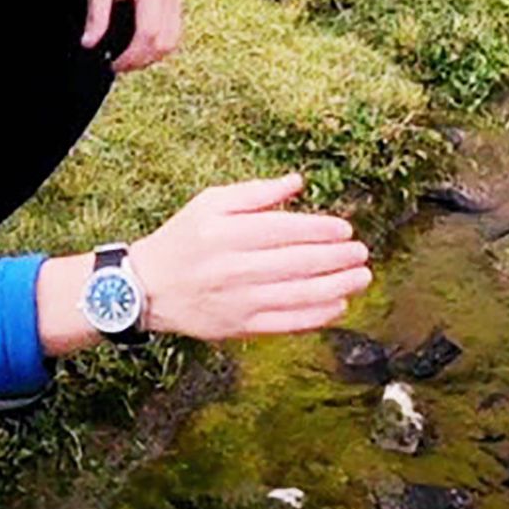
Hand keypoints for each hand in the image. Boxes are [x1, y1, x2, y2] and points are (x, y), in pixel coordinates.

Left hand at [83, 0, 183, 72]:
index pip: (147, 32)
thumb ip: (96, 15)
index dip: (132, 55)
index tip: (113, 64)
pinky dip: (158, 47)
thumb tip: (88, 44)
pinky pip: (173, 34)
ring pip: (171, 42)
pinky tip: (138, 49)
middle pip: (162, 42)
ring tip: (127, 59)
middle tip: (117, 65)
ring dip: (151, 56)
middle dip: (141, 60)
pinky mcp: (177, 3)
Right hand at [128, 174, 371, 341]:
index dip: (321, 229)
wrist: (147, 288)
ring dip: (337, 286)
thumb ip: (255, 193)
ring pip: (298, 295)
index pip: (285, 230)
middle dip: (337, 258)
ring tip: (361, 278)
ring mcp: (238, 300)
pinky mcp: (238, 326)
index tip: (345, 229)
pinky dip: (316, 316)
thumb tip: (297, 182)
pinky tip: (338, 306)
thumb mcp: (210, 203)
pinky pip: (286, 324)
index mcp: (227, 233)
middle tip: (362, 253)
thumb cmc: (183, 240)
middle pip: (298, 263)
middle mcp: (234, 267)